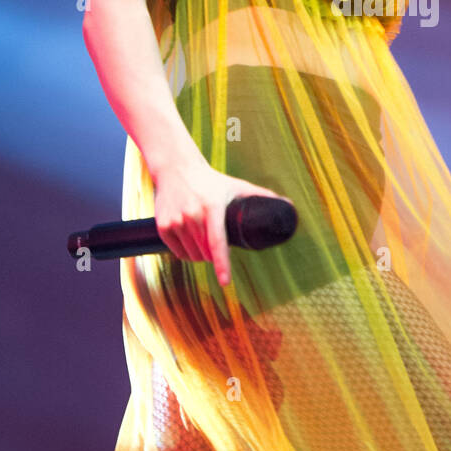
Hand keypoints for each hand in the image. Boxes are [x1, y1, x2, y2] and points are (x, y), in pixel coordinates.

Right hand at [151, 157, 291, 287]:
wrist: (176, 168)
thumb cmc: (211, 180)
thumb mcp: (235, 186)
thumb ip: (261, 196)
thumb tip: (288, 205)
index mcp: (212, 207)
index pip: (217, 242)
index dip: (222, 264)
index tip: (225, 282)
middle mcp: (192, 215)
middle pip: (206, 254)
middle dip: (215, 256)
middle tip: (218, 240)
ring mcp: (175, 221)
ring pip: (192, 256)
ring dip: (201, 256)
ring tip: (203, 238)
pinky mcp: (162, 226)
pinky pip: (177, 252)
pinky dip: (185, 252)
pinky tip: (189, 238)